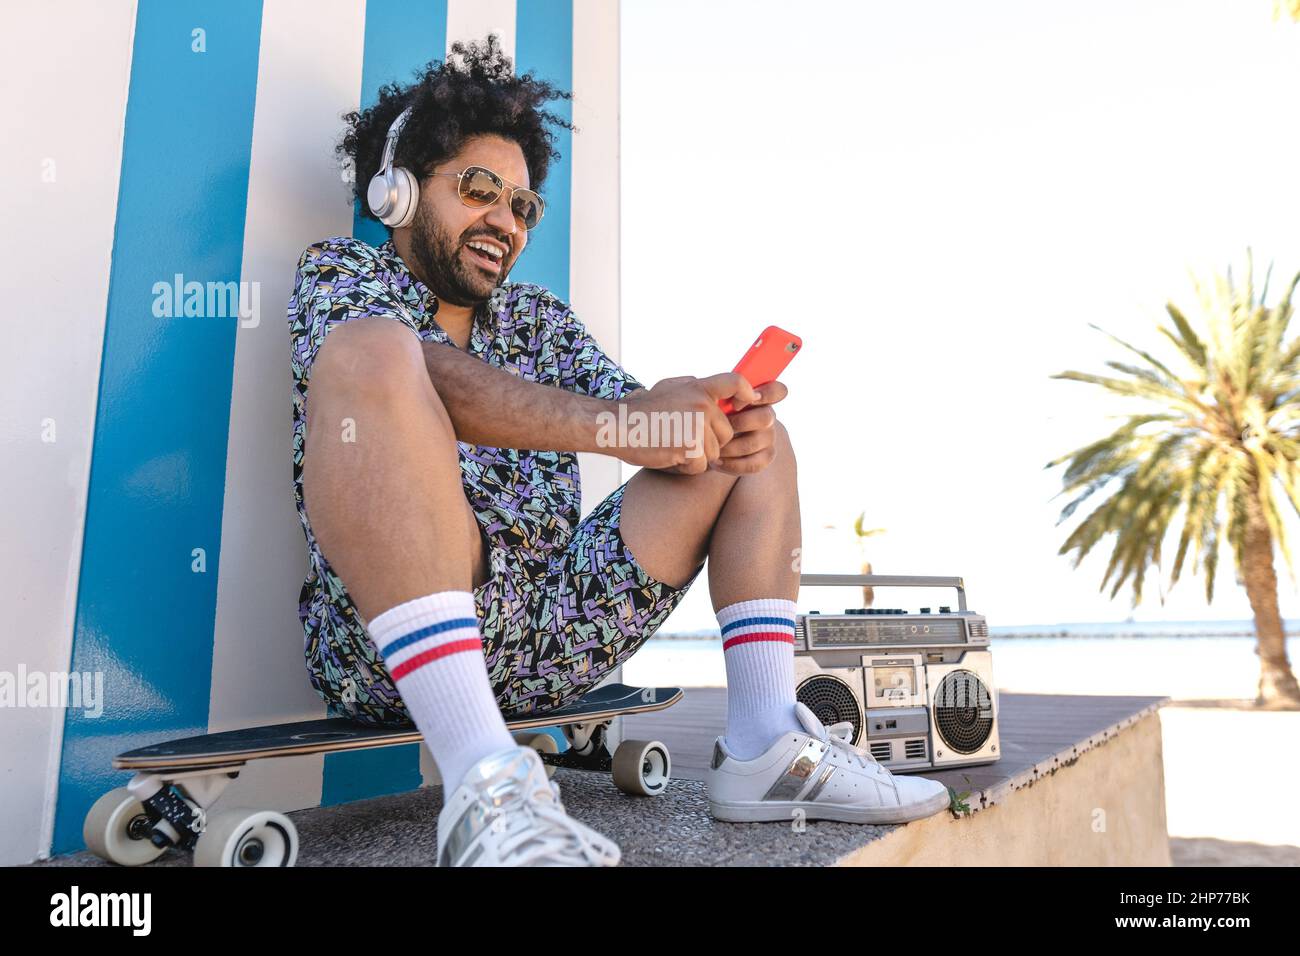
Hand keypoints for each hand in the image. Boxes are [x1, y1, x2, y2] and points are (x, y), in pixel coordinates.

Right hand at [605, 373, 756, 472]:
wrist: (617, 426)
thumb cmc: (641, 411)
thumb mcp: (669, 388)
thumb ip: (695, 389)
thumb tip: (718, 391)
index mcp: (698, 387)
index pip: (736, 382)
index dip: (748, 393)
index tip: (748, 403)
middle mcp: (702, 404)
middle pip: (726, 433)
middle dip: (709, 442)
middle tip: (680, 438)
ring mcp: (698, 426)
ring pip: (714, 453)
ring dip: (695, 456)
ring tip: (671, 445)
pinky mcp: (692, 448)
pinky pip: (701, 467)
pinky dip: (686, 468)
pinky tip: (668, 455)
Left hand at [709, 379, 787, 475]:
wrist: (701, 442)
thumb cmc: (706, 415)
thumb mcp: (709, 398)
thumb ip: (722, 391)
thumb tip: (734, 400)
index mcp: (758, 396)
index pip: (776, 390)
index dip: (765, 394)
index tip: (738, 403)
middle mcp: (767, 415)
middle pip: (766, 417)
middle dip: (739, 423)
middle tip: (717, 426)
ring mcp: (768, 437)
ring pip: (755, 442)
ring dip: (730, 447)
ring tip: (712, 447)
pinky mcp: (765, 457)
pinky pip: (755, 463)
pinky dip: (733, 464)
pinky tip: (717, 461)